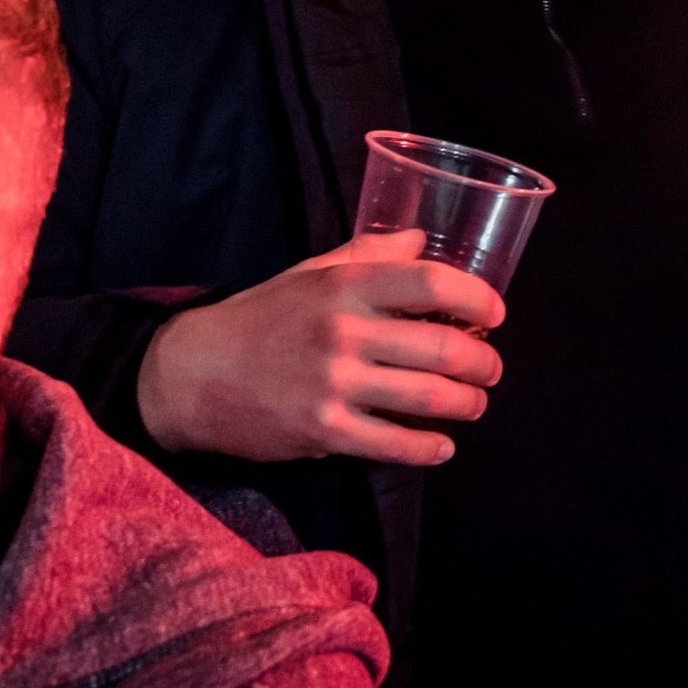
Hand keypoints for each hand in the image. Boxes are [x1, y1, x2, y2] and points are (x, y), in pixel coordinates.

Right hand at [137, 229, 506, 465]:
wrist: (193, 374)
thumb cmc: (260, 318)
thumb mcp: (312, 273)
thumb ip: (369, 255)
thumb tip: (420, 239)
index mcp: (346, 285)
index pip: (432, 283)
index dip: (478, 299)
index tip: (494, 315)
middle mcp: (344, 330)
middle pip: (444, 347)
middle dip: (483, 363)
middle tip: (489, 370)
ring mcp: (334, 382)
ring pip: (429, 398)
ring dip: (467, 405)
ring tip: (473, 404)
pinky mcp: (323, 429)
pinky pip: (394, 444)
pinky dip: (429, 448)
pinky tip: (440, 445)